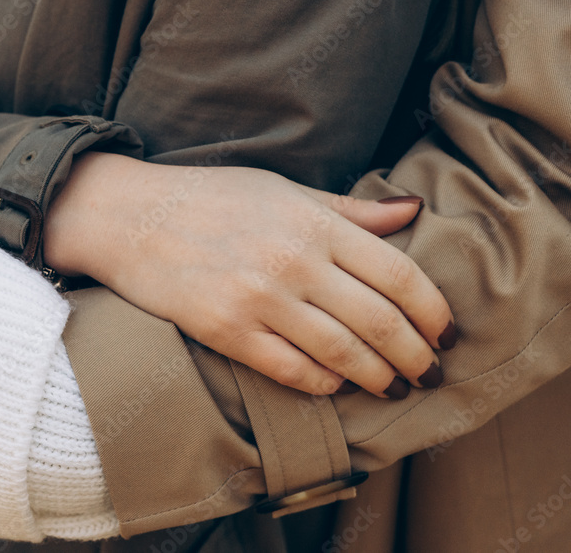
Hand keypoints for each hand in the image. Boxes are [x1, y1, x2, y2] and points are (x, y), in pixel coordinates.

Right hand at [45, 153, 454, 397]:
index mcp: (312, 222)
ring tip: (394, 387)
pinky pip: (291, 369)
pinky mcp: (225, 330)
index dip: (433, 311)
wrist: (129, 217)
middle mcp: (292, 261)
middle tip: (431, 372)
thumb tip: (412, 211)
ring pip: (343, 353)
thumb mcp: (280, 189)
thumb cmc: (207, 198)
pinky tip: (336, 384)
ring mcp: (258, 298)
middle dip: (417, 356)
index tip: (446, 332)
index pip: (398, 274)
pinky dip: (324, 383)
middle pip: (380, 322)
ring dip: (379, 377)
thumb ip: (348, 208)